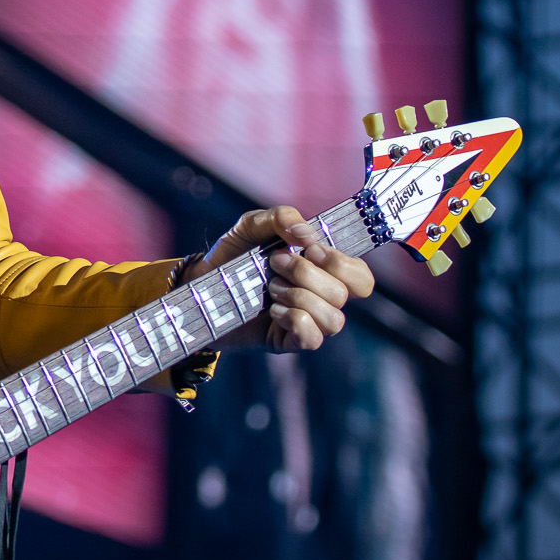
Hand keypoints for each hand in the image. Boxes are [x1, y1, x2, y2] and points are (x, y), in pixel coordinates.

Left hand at [184, 205, 373, 351]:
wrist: (199, 285)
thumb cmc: (232, 255)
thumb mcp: (252, 225)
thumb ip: (281, 218)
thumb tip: (307, 234)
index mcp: (322, 270)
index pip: (360, 275)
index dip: (342, 262)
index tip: (309, 249)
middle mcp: (322, 297)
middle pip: (348, 293)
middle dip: (311, 274)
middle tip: (276, 263)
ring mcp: (309, 322)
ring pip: (334, 318)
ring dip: (299, 297)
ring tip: (271, 288)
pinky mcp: (290, 342)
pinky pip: (313, 338)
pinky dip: (294, 320)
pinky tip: (272, 309)